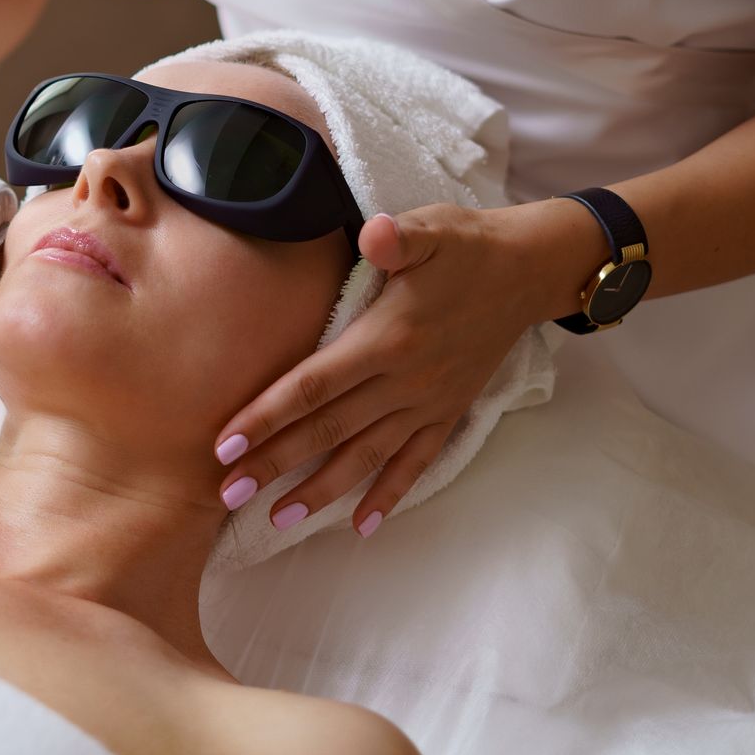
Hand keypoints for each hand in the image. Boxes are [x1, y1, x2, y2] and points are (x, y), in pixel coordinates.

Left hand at [211, 200, 597, 536]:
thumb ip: (399, 237)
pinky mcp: (449, 412)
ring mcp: (428, 402)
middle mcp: (405, 381)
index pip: (313, 386)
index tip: (225, 446)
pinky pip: (415, 462)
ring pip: (366, 457)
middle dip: (276, 464)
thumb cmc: (466, 246)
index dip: (267, 416)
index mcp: (387, 338)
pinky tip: (363, 525)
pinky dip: (389, 494)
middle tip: (228, 493)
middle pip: (328, 430)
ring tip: (277, 519)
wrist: (529, 271)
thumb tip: (374, 234)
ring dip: (321, 491)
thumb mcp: (432, 229)